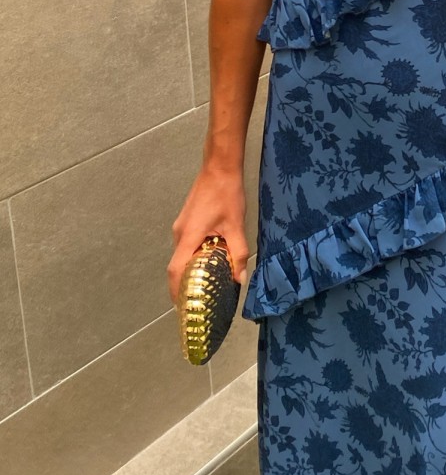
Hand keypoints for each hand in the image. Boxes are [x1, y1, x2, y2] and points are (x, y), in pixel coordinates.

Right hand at [168, 163, 249, 305]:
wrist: (219, 167)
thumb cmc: (226, 194)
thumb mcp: (236, 226)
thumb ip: (237, 253)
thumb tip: (240, 278)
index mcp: (188, 236)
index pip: (175, 270)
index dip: (177, 290)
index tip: (183, 306)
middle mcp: (180, 233)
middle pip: (177, 265)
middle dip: (184, 285)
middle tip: (197, 301)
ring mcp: (181, 226)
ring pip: (182, 255)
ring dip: (190, 270)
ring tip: (204, 286)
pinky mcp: (187, 221)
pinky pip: (186, 245)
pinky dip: (193, 257)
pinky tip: (208, 262)